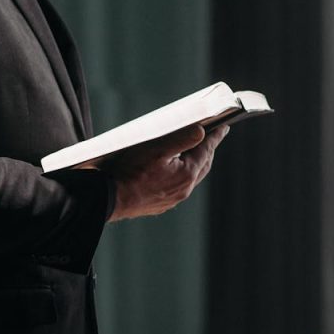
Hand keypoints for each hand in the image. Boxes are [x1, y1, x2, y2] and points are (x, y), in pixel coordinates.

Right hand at [104, 123, 228, 221]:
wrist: (109, 199)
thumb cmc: (129, 172)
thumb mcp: (156, 149)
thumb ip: (181, 139)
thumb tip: (201, 132)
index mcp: (186, 174)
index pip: (206, 151)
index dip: (215, 137)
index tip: (224, 127)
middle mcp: (183, 189)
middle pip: (202, 166)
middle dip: (208, 151)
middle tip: (212, 138)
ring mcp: (172, 199)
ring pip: (190, 178)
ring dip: (195, 164)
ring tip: (194, 153)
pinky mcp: (161, 205)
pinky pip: (178, 188)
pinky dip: (181, 176)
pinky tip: (173, 171)